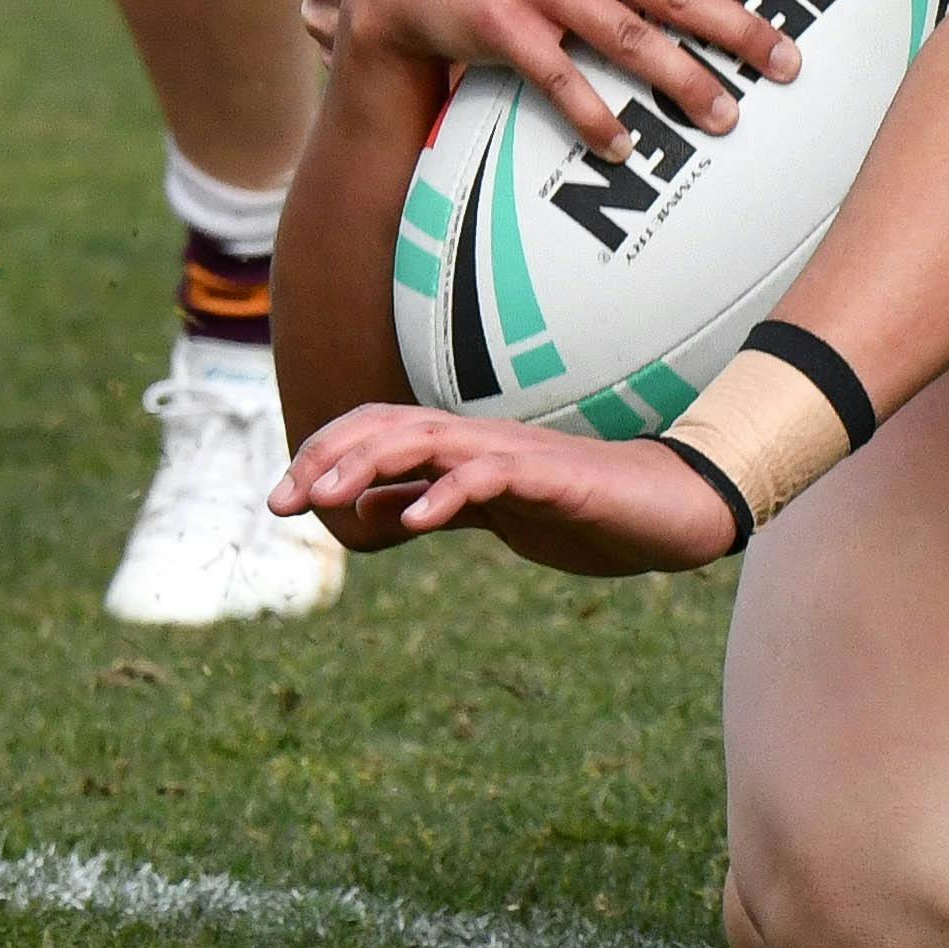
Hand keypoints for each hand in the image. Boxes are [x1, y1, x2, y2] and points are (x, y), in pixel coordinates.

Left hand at [277, 399, 745, 574]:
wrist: (667, 510)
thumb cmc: (580, 509)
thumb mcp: (488, 514)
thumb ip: (430, 505)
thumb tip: (366, 511)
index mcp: (462, 449)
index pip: (378, 430)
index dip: (325, 455)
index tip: (282, 500)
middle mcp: (481, 439)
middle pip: (389, 425)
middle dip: (328, 457)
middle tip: (282, 501)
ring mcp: (516, 454)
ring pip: (429, 439)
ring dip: (371, 464)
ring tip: (328, 498)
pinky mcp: (553, 476)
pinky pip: (491, 476)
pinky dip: (449, 493)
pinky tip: (418, 522)